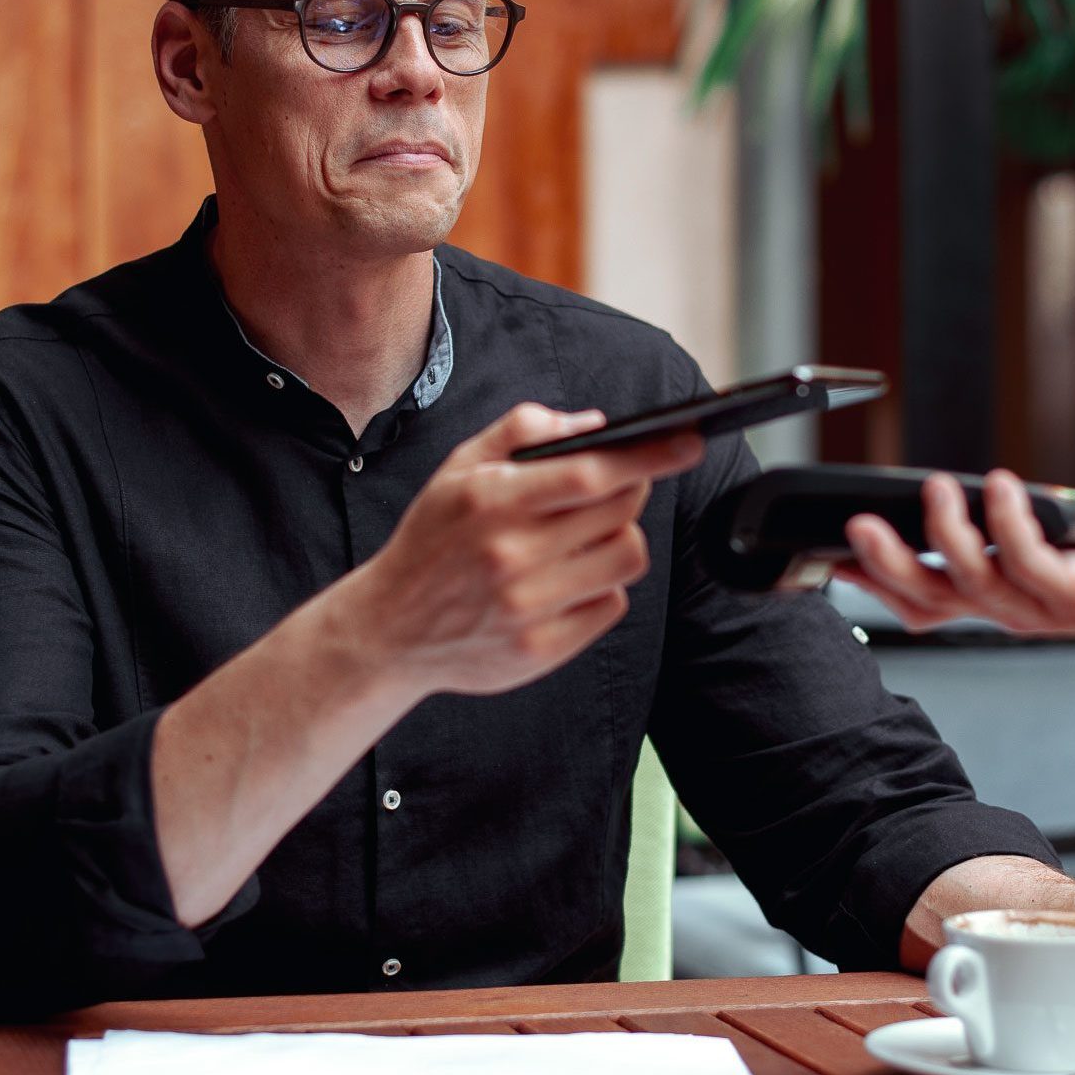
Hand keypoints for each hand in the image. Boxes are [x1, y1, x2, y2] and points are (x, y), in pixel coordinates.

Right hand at [349, 404, 704, 697]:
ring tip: (586, 538)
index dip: (648, 456)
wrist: (388, 628)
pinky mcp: (540, 650)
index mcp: (491, 502)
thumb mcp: (458, 469)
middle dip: (628, 492)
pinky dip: (601, 588)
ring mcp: (527, 607)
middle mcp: (510, 555)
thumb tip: (592, 424)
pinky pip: (610, 606)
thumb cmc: (432, 540)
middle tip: (612, 489)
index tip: (687, 442)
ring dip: (619, 540)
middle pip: (620, 512)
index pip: (591, 473)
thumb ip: (520, 432)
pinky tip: (566, 581)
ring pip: (625, 560)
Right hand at [835, 470, 1074, 636]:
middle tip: (856, 525)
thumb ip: (1007, 512)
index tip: (833, 551)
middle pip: (930, 601)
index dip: (875, 581)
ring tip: (934, 488)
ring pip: (973, 583)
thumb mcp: (1050, 519)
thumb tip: (965, 485)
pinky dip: (1007, 520)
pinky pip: (1029, 560)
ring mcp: (1043, 608)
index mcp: (999, 595)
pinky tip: (999, 484)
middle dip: (887, 566)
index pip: (921, 599)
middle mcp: (1012, 610)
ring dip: (947, 533)